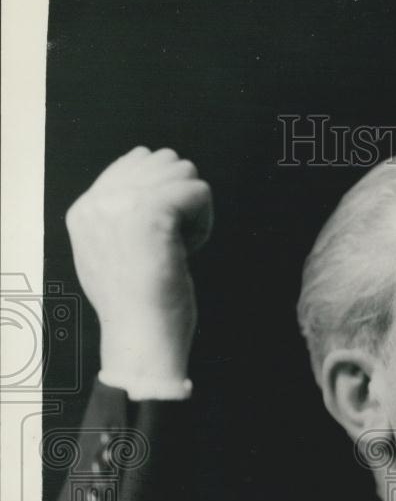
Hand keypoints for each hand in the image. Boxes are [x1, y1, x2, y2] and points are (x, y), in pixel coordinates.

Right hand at [65, 146, 212, 390]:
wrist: (141, 340)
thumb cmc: (137, 309)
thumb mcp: (110, 256)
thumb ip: (119, 218)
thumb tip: (148, 178)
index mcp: (85, 211)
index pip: (134, 162)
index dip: (163, 196)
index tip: (159, 239)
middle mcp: (99, 202)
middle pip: (162, 161)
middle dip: (178, 199)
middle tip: (171, 244)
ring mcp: (123, 204)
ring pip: (183, 172)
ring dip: (191, 211)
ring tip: (178, 248)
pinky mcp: (153, 212)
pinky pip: (199, 190)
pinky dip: (204, 223)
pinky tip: (188, 251)